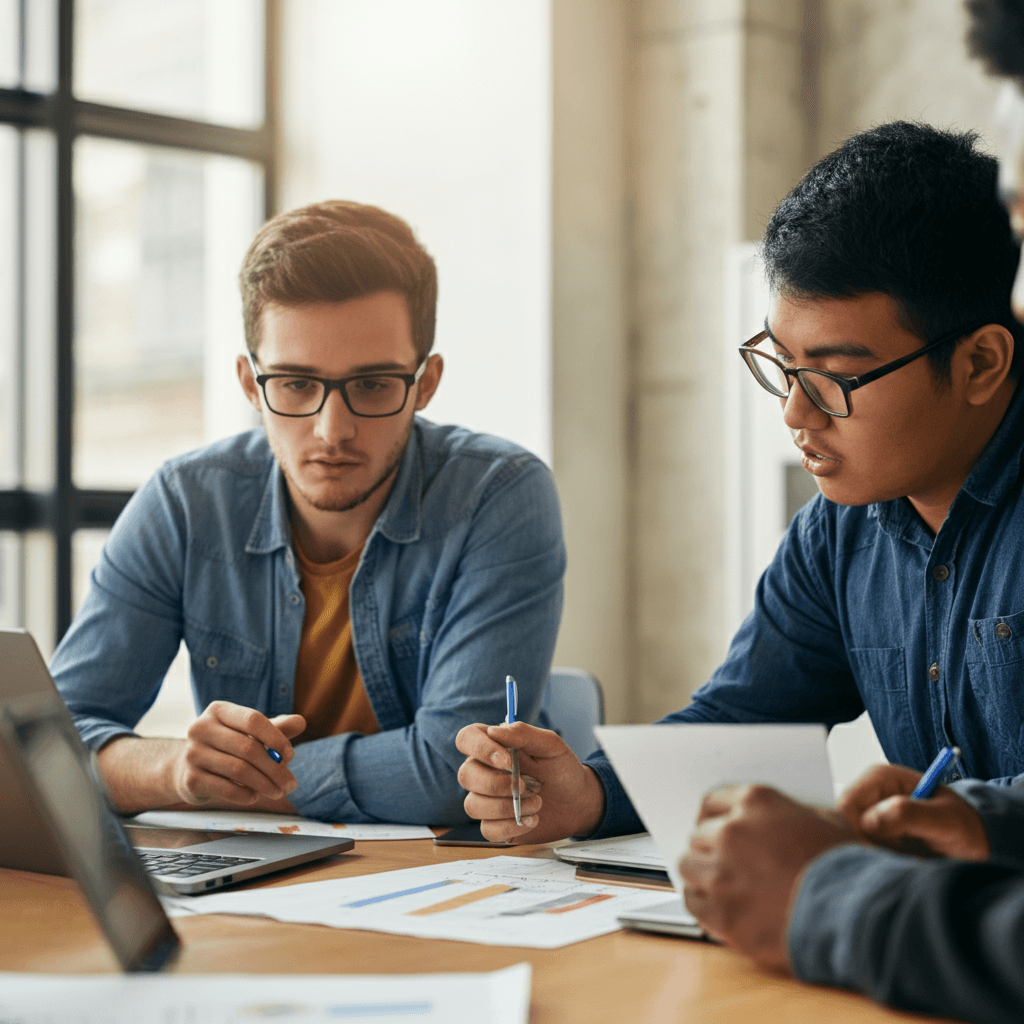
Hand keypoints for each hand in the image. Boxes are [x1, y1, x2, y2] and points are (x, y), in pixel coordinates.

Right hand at [170, 701, 305, 806]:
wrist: (188, 768)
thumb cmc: (228, 746)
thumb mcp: (251, 733)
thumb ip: (276, 727)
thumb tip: (301, 722)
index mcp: (219, 710)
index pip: (253, 720)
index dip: (276, 738)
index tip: (291, 755)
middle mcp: (201, 728)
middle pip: (248, 748)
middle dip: (275, 769)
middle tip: (291, 784)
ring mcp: (192, 754)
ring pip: (239, 770)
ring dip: (265, 784)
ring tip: (279, 792)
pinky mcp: (190, 779)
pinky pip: (226, 789)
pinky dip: (246, 795)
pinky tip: (255, 796)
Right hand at [455, 721, 604, 843]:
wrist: (578, 802)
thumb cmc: (561, 769)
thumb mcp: (550, 745)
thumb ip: (523, 734)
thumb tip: (494, 730)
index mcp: (493, 746)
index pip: (467, 739)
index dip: (480, 749)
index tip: (507, 761)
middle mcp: (484, 772)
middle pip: (465, 775)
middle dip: (496, 784)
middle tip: (526, 785)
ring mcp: (487, 799)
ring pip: (473, 805)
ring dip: (506, 807)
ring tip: (537, 803)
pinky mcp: (495, 824)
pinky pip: (487, 830)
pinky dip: (511, 826)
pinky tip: (533, 819)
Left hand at [680, 784, 858, 971]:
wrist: (859, 916)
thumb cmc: (849, 869)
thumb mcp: (824, 821)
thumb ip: (788, 815)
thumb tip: (774, 823)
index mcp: (756, 803)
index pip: (711, 801)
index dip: (714, 818)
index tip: (714, 829)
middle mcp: (732, 832)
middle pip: (699, 835)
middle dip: (712, 850)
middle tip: (728, 864)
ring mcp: (722, 873)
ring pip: (689, 867)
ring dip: (704, 876)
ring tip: (724, 887)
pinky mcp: (722, 913)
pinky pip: (693, 902)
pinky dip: (704, 906)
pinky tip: (721, 908)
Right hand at [838, 763, 989, 859]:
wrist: (972, 838)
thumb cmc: (962, 824)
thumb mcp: (943, 820)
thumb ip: (908, 815)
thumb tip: (870, 820)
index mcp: (880, 778)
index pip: (846, 805)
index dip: (859, 830)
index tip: (883, 849)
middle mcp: (869, 792)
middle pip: (846, 824)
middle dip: (870, 843)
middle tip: (902, 851)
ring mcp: (869, 810)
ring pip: (853, 838)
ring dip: (877, 852)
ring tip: (907, 852)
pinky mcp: (872, 828)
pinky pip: (862, 846)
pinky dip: (880, 856)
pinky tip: (901, 855)